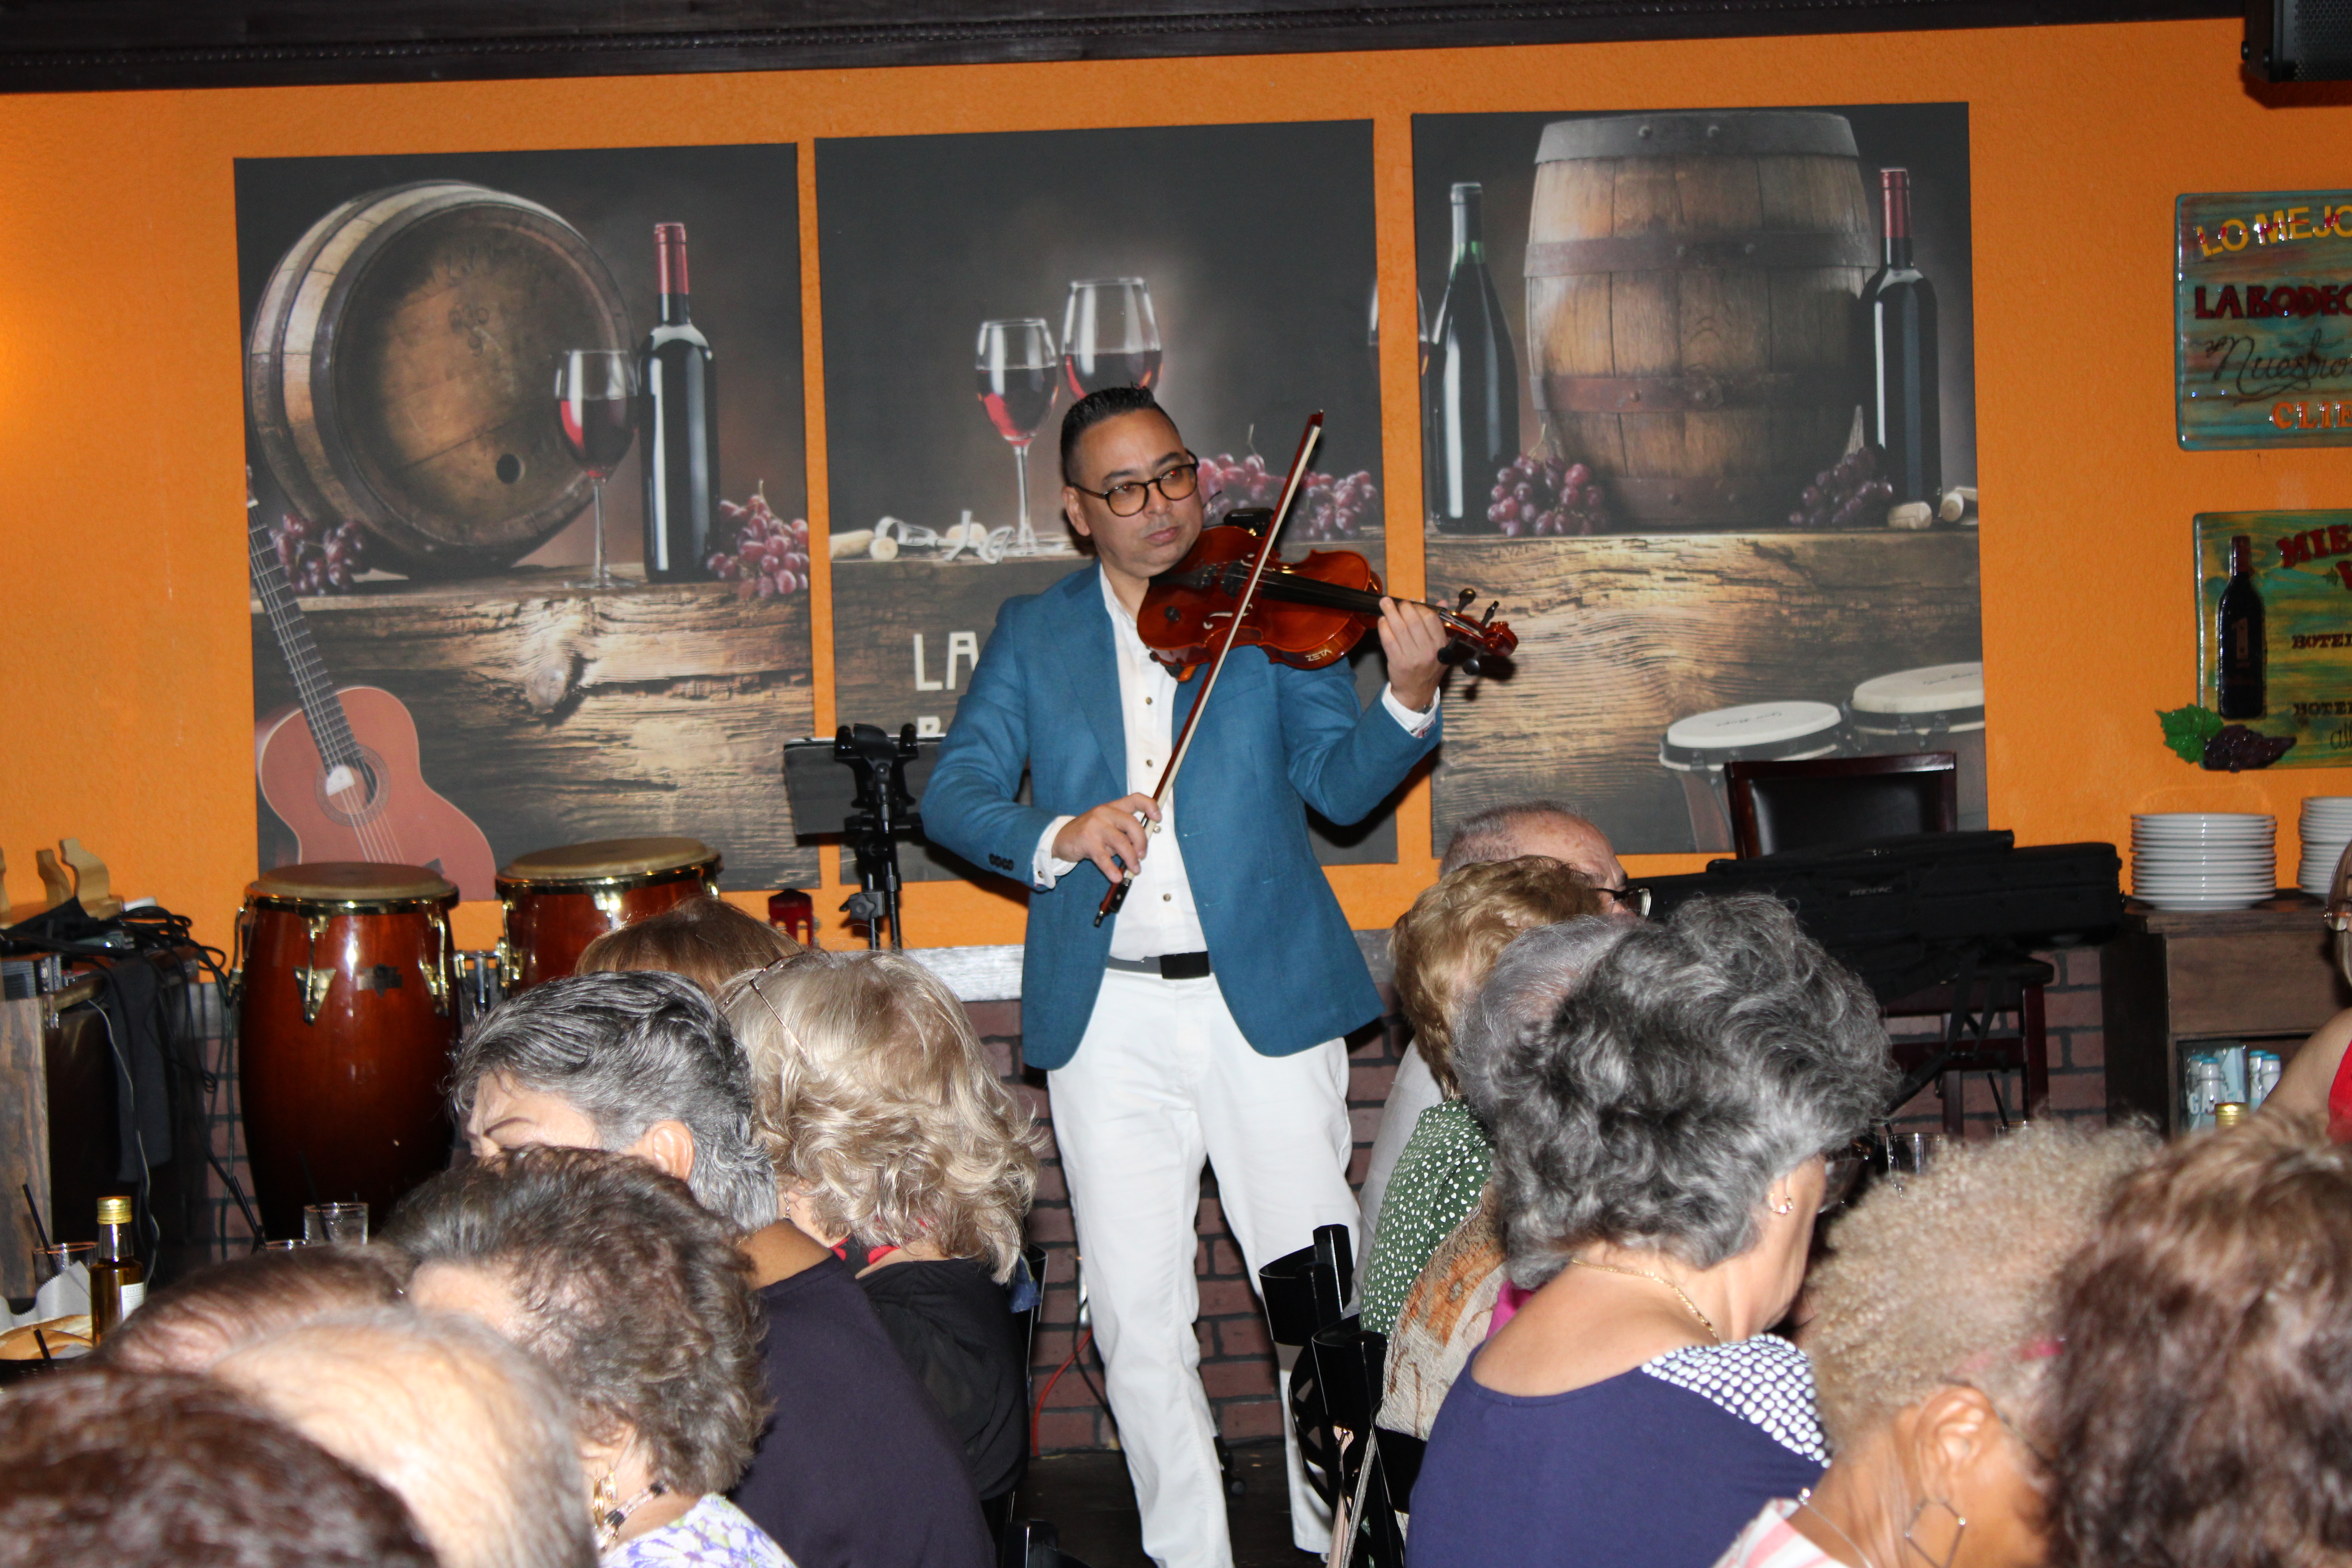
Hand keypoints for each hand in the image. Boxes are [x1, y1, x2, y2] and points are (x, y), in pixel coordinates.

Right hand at [1054, 794, 1160, 883]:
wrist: (1060, 837)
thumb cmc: (1088, 832)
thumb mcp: (1106, 824)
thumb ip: (1122, 830)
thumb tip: (1142, 846)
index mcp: (1113, 807)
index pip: (1135, 799)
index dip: (1150, 806)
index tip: (1158, 818)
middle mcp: (1105, 813)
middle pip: (1132, 823)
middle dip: (1141, 842)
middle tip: (1142, 855)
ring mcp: (1095, 826)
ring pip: (1121, 842)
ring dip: (1131, 858)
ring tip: (1134, 869)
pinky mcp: (1086, 841)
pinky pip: (1103, 857)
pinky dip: (1111, 869)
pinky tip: (1116, 877)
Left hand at [1379, 598, 1447, 712]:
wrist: (1417, 692)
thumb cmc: (1428, 667)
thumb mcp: (1440, 648)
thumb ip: (1440, 624)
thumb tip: (1442, 602)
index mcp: (1441, 645)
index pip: (1431, 618)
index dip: (1420, 607)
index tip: (1413, 605)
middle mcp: (1429, 651)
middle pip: (1414, 620)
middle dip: (1403, 607)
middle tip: (1398, 603)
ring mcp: (1413, 657)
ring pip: (1399, 628)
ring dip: (1390, 612)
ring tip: (1384, 603)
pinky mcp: (1398, 662)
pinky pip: (1388, 639)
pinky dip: (1383, 627)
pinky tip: (1382, 620)